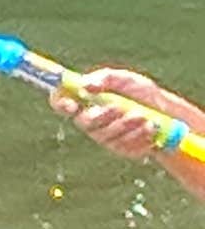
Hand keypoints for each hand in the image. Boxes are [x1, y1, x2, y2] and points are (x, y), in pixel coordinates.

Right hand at [53, 65, 204, 157]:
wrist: (169, 115)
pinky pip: (123, 147)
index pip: (61, 102)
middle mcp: (90, 120)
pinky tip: (150, 129)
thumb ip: (105, 78)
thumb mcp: (127, 79)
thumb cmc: (143, 93)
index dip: (60, 104)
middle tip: (121, 108)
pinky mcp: (121, 150)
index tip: (72, 104)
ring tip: (146, 118)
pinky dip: (139, 137)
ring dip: (126, 126)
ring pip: (106, 136)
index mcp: (85, 100)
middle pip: (84, 122)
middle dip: (103, 115)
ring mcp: (105, 137)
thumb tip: (85, 85)